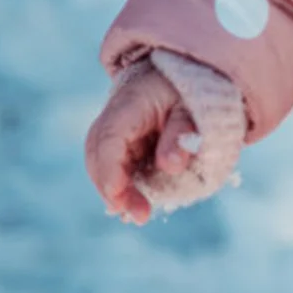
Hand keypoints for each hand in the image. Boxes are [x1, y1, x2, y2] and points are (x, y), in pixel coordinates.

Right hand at [84, 65, 198, 223]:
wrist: (183, 78)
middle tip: (139, 215)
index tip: (119, 199)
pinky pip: (115, 165)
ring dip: (116, 190)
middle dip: (112, 188)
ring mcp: (114, 131)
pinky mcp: (122, 144)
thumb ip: (182, 132)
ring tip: (138, 214)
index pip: (108, 139)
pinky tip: (134, 204)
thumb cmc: (190, 89)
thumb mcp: (194, 105)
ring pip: (101, 163)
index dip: (110, 172)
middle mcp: (113, 117)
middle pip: (98, 155)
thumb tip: (171, 165)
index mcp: (128, 104)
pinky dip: (122, 185)